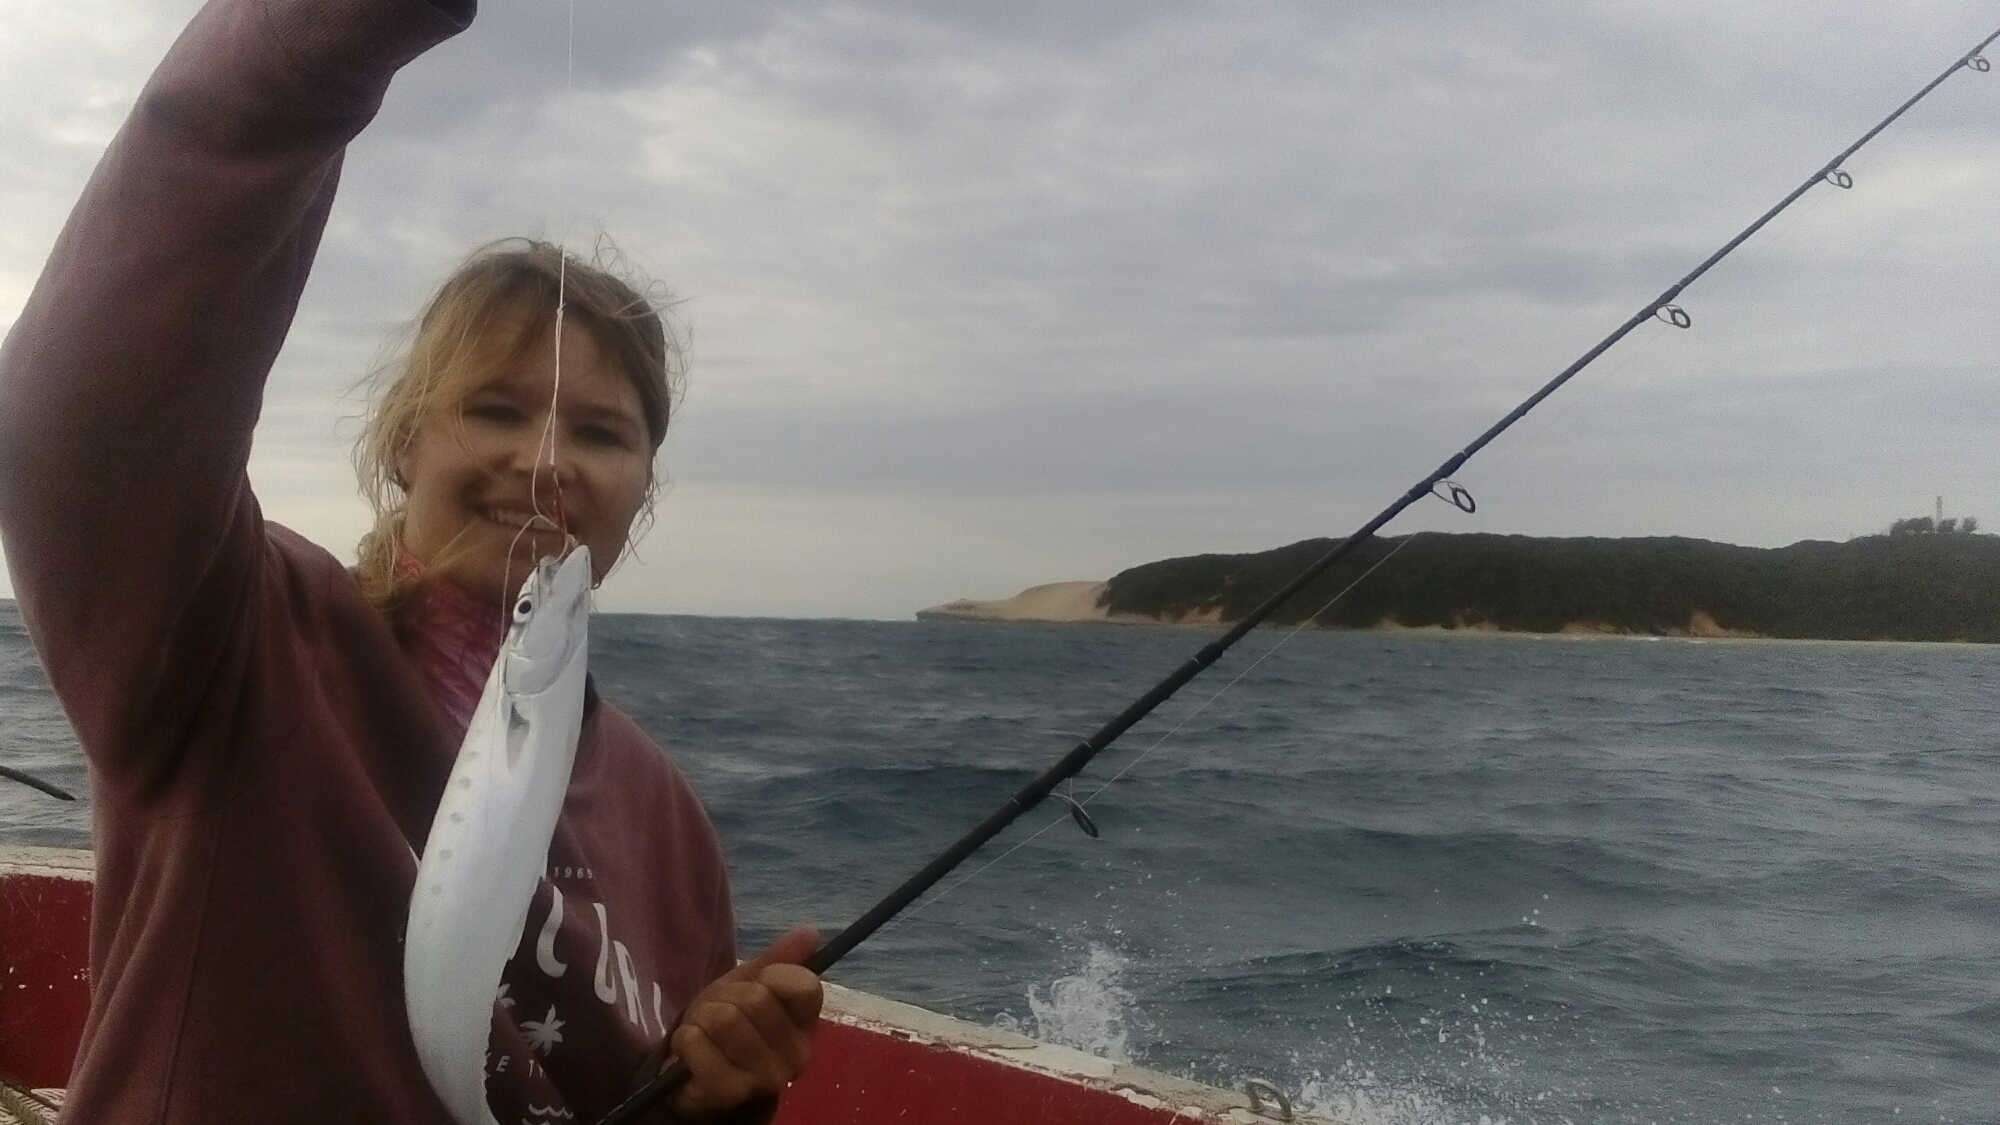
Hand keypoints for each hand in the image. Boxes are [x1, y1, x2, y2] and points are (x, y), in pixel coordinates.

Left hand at [666, 926, 822, 1121]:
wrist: (699, 1076)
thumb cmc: (731, 1025)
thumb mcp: (750, 985)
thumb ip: (779, 959)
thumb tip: (811, 932)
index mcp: (806, 1023)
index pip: (804, 985)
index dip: (772, 975)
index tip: (759, 985)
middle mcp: (797, 1054)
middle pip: (756, 999)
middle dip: (726, 997)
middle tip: (721, 1014)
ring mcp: (765, 1077)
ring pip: (724, 1019)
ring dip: (702, 1018)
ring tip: (705, 1032)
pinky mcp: (730, 1092)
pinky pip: (697, 1043)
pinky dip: (685, 1039)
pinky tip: (692, 1051)